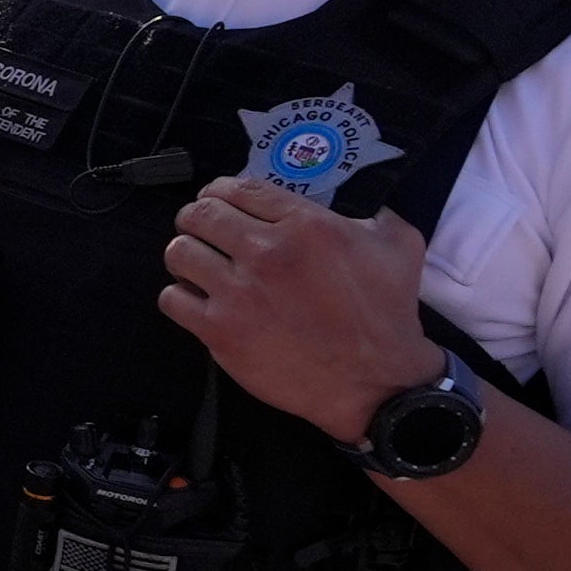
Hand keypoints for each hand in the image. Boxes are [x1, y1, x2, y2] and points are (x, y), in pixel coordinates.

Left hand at [159, 174, 439, 442]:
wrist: (375, 381)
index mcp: (306, 224)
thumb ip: (374, 213)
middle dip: (197, 218)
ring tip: (198, 264)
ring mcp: (238, 292)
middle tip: (202, 230)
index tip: (216, 199)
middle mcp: (266, 251)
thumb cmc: (387, 313)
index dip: (219, 190)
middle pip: (200, 214)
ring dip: (186, 254)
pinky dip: (180, 296)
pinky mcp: (220, 331)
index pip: (240, 189)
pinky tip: (198, 300)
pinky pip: (172, 299)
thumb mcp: (397, 245)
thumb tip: (356, 199)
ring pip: (179, 252)